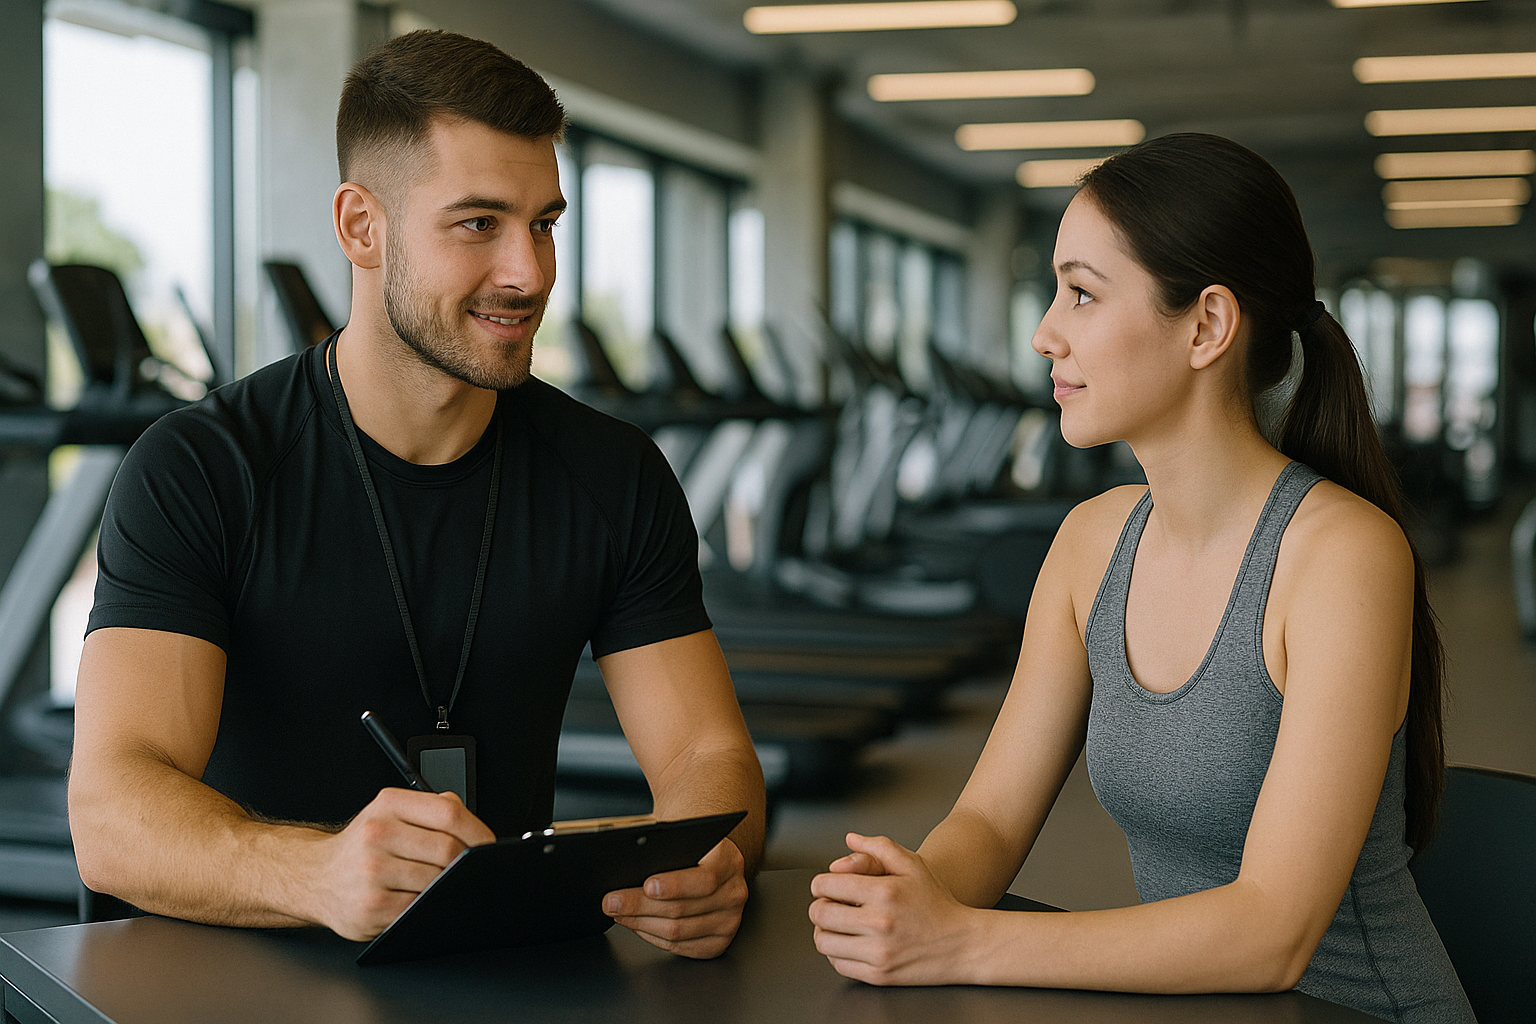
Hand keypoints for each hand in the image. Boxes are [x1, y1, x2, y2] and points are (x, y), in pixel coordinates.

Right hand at [310, 788, 495, 940]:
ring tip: (438, 883)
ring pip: (437, 880)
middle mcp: (377, 834)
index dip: (478, 831)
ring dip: (447, 886)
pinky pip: (419, 908)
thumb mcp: (391, 813)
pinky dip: (428, 906)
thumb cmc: (363, 846)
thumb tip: (476, 827)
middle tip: (466, 869)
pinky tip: (420, 900)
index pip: (449, 813)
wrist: (316, 877)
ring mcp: (372, 871)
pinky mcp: (371, 906)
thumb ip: (433, 809)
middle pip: (448, 849)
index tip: (488, 844)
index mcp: (388, 804)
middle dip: (465, 863)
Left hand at [603, 837, 747, 957]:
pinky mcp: (719, 941)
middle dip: (640, 906)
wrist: (711, 859)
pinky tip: (637, 925)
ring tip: (619, 913)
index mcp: (728, 861)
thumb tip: (627, 866)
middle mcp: (734, 892)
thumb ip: (664, 848)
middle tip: (612, 902)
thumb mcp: (683, 837)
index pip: (704, 879)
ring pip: (677, 931)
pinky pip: (680, 946)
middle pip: (682, 909)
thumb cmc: (691, 847)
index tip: (646, 885)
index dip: (674, 885)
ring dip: (641, 924)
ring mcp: (729, 920)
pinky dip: (653, 937)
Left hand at [809, 833, 977, 985]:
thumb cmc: (938, 903)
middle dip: (820, 906)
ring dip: (824, 931)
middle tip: (831, 904)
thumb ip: (879, 848)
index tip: (827, 886)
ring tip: (838, 924)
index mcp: (884, 892)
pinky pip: (838, 964)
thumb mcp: (914, 865)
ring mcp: (878, 952)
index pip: (826, 886)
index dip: (821, 884)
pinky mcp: (879, 975)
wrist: (963, 944)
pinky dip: (837, 952)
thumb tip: (851, 839)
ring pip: (824, 941)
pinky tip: (850, 942)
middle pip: (820, 914)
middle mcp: (879, 922)